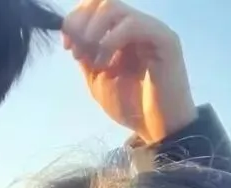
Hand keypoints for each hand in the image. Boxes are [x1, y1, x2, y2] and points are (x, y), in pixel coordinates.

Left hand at [63, 0, 196, 144]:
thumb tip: (70, 35)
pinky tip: (105, 64)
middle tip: (75, 50)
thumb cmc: (131, 107)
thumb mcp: (98, 80)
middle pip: (102, 1)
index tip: (66, 45)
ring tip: (91, 60)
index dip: (75, 19)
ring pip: (114, 8)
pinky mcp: (164, 39)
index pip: (95, 6)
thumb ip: (86, 56)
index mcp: (121, 33)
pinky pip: (132, 24)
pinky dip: (111, 41)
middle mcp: (136, 26)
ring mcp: (151, 30)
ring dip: (93, 31)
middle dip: (81, 23)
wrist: (158, 130)